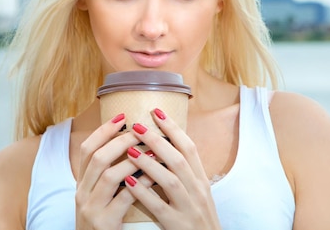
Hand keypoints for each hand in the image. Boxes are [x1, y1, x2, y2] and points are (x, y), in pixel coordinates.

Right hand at [75, 113, 146, 229]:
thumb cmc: (104, 222)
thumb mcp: (99, 197)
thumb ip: (108, 175)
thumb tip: (129, 145)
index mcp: (81, 184)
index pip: (87, 149)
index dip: (104, 131)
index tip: (122, 117)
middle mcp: (81, 194)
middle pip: (98, 157)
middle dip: (120, 141)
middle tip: (140, 130)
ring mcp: (90, 208)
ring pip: (109, 175)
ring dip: (132, 160)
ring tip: (151, 150)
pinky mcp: (104, 223)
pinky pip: (124, 198)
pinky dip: (140, 184)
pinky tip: (154, 177)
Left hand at [124, 109, 222, 229]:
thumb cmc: (198, 219)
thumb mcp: (198, 193)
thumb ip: (185, 172)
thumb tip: (165, 147)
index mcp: (201, 180)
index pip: (189, 148)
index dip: (173, 128)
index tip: (157, 112)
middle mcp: (198, 191)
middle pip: (178, 159)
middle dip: (157, 140)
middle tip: (137, 126)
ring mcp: (188, 208)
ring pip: (170, 180)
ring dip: (149, 163)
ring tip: (130, 150)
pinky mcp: (177, 224)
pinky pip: (158, 206)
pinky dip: (143, 193)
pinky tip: (128, 183)